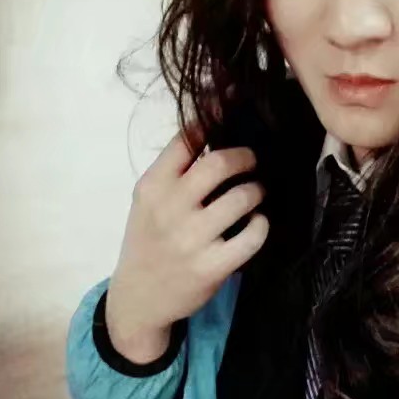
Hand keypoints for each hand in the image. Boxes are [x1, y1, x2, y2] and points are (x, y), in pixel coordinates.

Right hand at [105, 124, 268, 362]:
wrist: (138, 299)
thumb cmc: (148, 240)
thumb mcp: (148, 200)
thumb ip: (175, 169)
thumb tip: (214, 126)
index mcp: (152, 186)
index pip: (187, 138)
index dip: (213, 115)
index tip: (230, 100)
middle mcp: (170, 209)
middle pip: (220, 163)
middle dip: (245, 156)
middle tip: (251, 161)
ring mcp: (191, 239)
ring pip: (243, 197)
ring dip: (256, 191)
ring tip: (254, 194)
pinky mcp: (212, 267)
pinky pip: (253, 235)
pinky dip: (261, 225)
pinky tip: (255, 224)